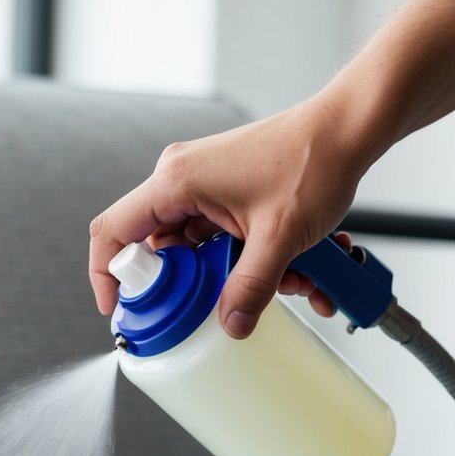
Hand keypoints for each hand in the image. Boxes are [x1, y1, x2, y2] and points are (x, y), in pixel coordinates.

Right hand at [88, 96, 370, 337]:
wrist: (348, 130)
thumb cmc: (313, 161)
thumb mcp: (279, 238)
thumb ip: (250, 288)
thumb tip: (230, 325)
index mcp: (177, 182)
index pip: (113, 232)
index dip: (106, 276)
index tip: (118, 309)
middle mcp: (182, 179)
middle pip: (158, 249)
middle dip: (194, 286)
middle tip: (217, 306)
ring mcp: (204, 185)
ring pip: (197, 249)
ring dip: (234, 275)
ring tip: (284, 282)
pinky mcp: (226, 192)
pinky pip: (221, 238)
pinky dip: (251, 259)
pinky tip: (294, 269)